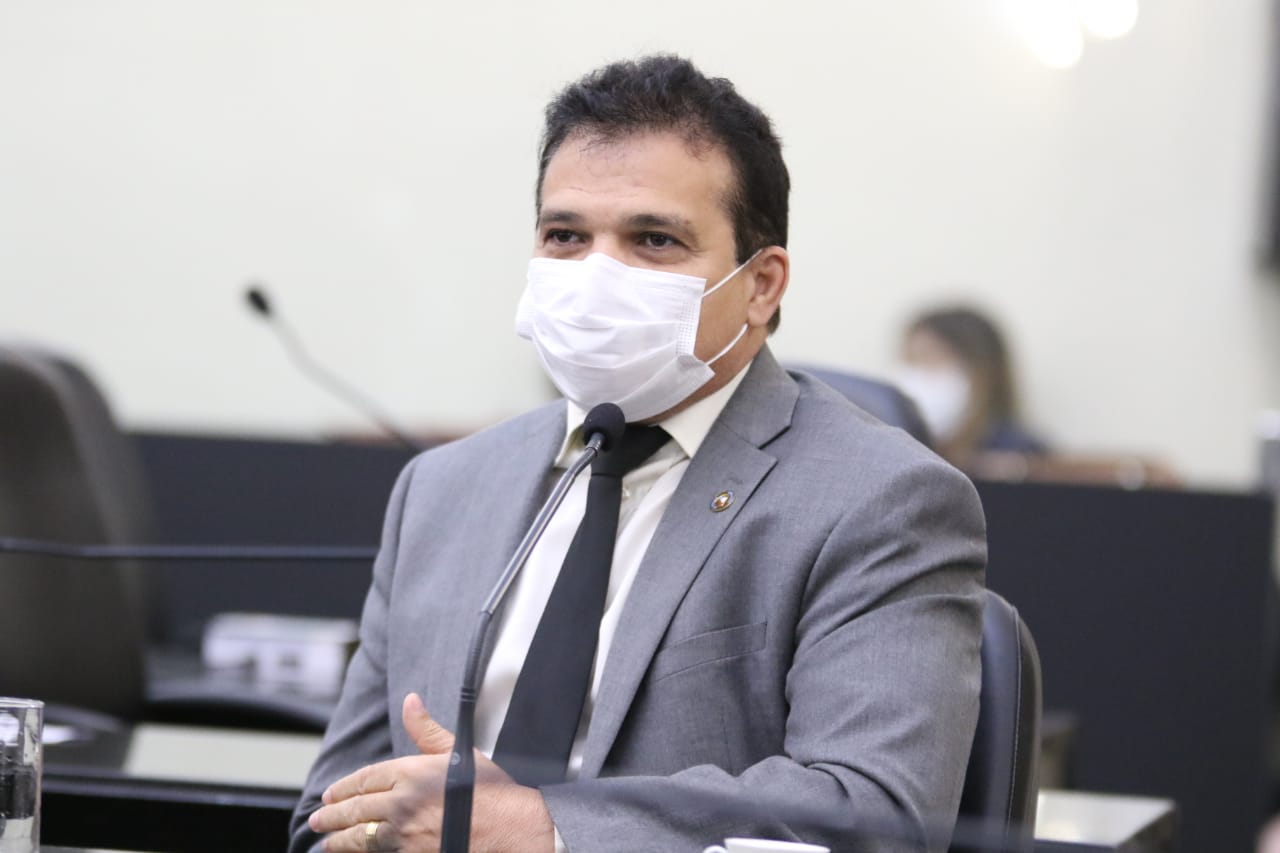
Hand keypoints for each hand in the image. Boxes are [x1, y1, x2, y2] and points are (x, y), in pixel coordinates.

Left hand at [308, 693, 554, 852]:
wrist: (511, 829)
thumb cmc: (491, 790)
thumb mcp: (459, 753)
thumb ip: (427, 729)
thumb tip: (410, 700)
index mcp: (411, 771)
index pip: (366, 778)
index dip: (345, 787)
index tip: (331, 794)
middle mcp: (402, 802)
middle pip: (357, 808)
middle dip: (333, 814)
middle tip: (318, 819)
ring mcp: (405, 832)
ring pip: (361, 836)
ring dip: (340, 839)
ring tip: (327, 841)